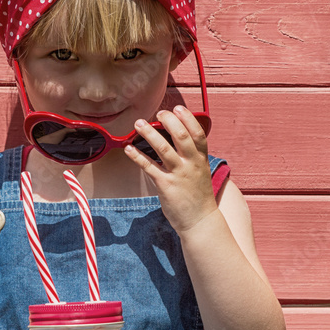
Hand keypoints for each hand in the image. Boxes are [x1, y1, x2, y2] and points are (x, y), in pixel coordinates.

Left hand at [125, 105, 217, 233]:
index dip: (188, 118)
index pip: (198, 133)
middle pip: (181, 136)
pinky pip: (149, 167)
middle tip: (158, 113)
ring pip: (163, 149)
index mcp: (201, 159)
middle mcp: (191, 164)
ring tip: (139, 124)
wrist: (200, 222)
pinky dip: (138, 156)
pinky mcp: (166, 186)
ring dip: (149, 134)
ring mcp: (179, 175)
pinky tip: (129, 148)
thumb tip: (176, 138)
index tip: (178, 108)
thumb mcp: (200, 172)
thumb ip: (191, 156)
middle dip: (168, 121)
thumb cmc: (198, 196)